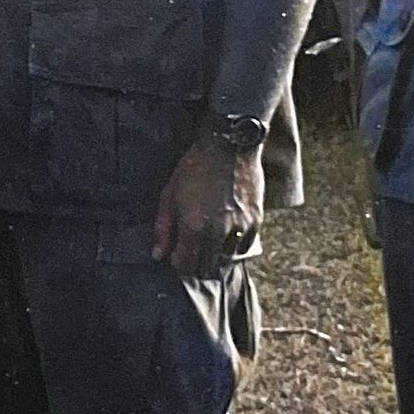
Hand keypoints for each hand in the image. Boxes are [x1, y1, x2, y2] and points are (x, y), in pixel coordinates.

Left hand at [153, 138, 263, 275]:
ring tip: (208, 240)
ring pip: (226, 259)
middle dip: (196, 264)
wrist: (228, 146)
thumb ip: (163, 228)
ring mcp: (239, 228)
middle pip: (206, 267)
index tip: (176, 255)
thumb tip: (158, 255)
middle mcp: (217, 232)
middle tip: (191, 251)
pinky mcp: (255, 221)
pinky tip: (225, 233)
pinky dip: (234, 245)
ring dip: (215, 254)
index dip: (178, 263)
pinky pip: (244, 246)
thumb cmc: (194, 168)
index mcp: (193, 227)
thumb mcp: (170, 194)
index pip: (185, 265)